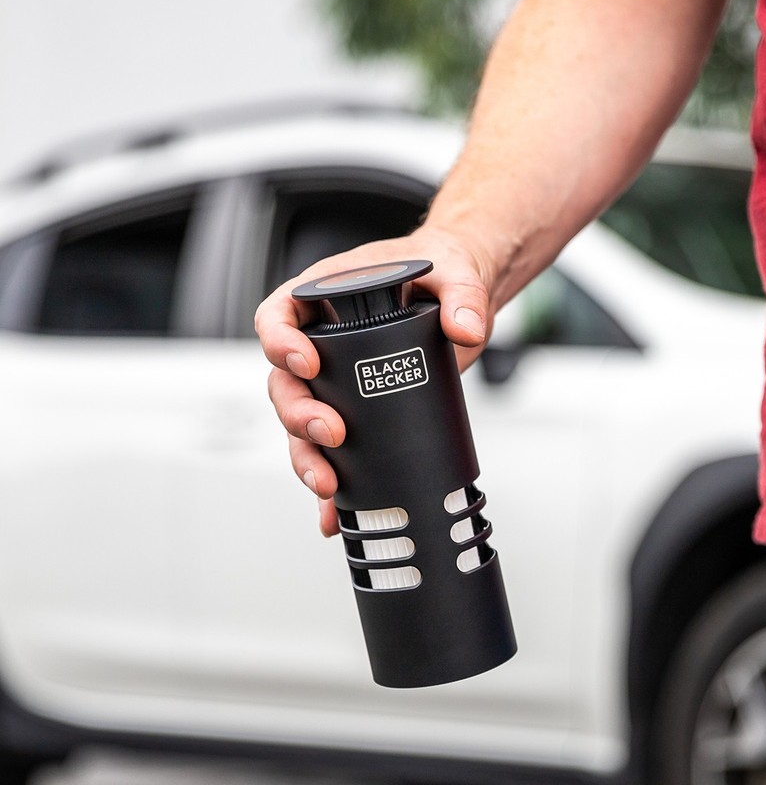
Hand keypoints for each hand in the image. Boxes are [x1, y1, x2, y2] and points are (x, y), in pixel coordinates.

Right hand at [255, 227, 494, 535]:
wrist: (461, 301)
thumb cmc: (441, 272)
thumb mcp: (456, 275)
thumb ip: (463, 295)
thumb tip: (467, 327)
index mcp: (323, 296)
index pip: (278, 317)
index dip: (280, 342)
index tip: (306, 363)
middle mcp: (319, 341)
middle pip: (285, 384)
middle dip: (299, 416)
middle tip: (331, 434)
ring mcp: (336, 380)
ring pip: (300, 425)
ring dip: (307, 457)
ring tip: (329, 485)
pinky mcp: (358, 410)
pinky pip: (332, 451)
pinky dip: (333, 487)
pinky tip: (336, 512)